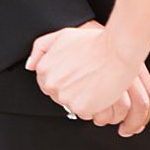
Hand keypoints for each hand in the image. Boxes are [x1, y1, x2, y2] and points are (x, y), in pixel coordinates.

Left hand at [27, 21, 149, 129]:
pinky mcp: (80, 107)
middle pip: (59, 95)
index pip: (48, 82)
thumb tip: (30, 66)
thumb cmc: (96, 41)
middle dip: (73, 88)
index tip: (77, 71)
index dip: (66, 77)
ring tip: (95, 80)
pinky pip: (85, 113)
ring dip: (83, 97)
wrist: (118, 50)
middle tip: (88, 75)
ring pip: (71, 104)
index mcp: (44, 68)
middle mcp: (51, 84)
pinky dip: (94, 105)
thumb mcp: (64, 35)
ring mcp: (64, 97)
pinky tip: (100, 89)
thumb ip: (41, 48)